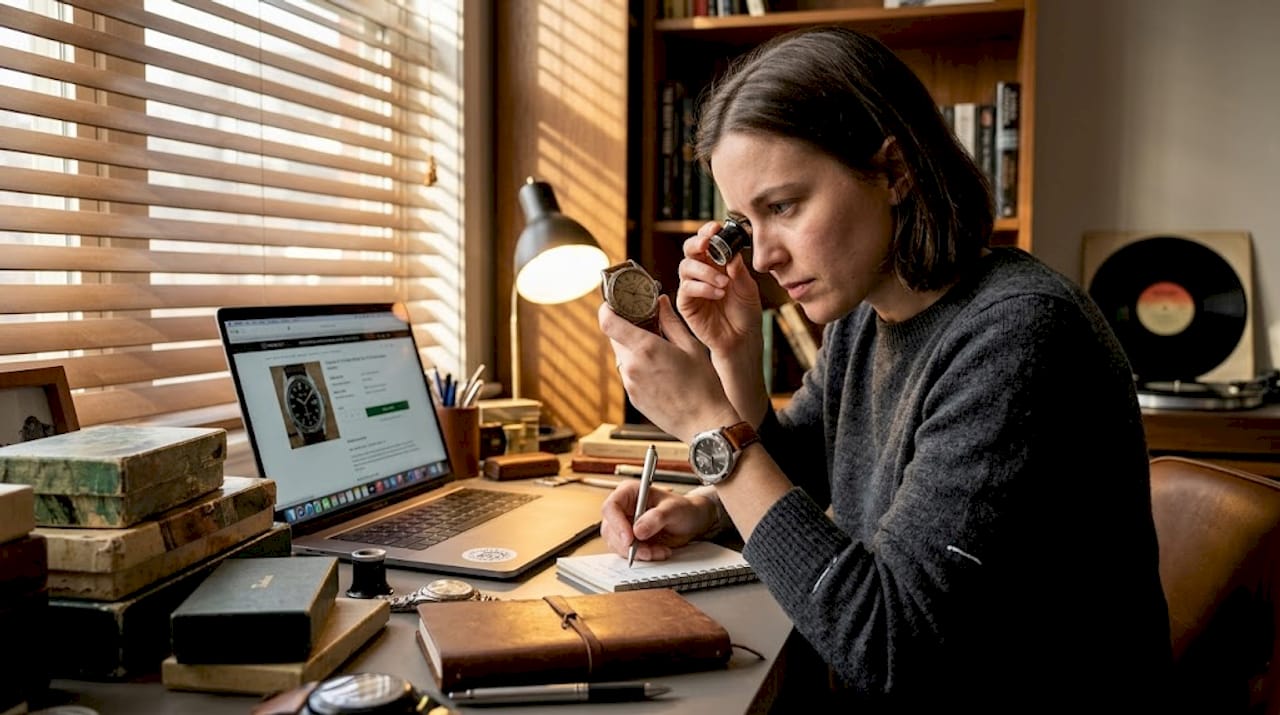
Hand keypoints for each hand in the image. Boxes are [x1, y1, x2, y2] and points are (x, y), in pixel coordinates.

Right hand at [599, 480, 718, 561]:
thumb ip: (656, 518)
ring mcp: (624, 526)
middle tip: (648, 551)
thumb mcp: (673, 509)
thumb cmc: (682, 508)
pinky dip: (643, 556)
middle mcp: (623, 509)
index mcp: (629, 492)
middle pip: (610, 529)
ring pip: (617, 544)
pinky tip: (659, 552)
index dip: (617, 524)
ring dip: (638, 552)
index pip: (611, 507)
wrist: (691, 522)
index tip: (630, 539)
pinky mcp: (629, 541)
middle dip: (629, 544)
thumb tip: (637, 531)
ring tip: (659, 551)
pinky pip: (627, 553)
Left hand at [600, 296, 740, 441]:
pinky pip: (629, 374)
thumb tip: (661, 302)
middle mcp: (632, 366)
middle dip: (625, 329)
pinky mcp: (633, 398)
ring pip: (622, 357)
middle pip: (615, 338)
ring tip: (657, 351)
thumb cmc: (703, 385)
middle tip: (644, 324)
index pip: (608, 323)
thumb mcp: (691, 347)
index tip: (612, 304)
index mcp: (645, 348)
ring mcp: (630, 384)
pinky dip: (638, 367)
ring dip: (633, 349)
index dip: (606, 309)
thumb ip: (671, 322)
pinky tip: (660, 371)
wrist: (704, 424)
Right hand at [677, 221, 762, 355]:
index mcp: (717, 263)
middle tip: (707, 243)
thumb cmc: (746, 312)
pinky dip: (702, 288)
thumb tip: (731, 252)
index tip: (717, 227)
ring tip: (724, 283)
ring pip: (686, 267)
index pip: (707, 241)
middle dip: (697, 243)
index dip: (708, 231)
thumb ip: (739, 270)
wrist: (743, 338)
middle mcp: (702, 272)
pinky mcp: (686, 303)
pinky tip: (718, 294)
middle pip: (689, 249)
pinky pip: (687, 288)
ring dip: (705, 271)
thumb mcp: (748, 287)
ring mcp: (692, 287)